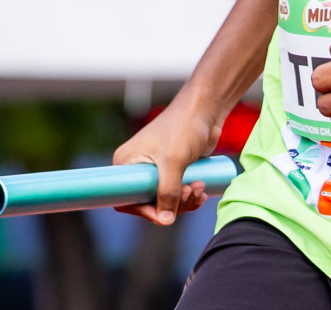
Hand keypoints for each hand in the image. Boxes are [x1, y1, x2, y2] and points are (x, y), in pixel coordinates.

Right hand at [112, 102, 221, 225]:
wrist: (205, 110)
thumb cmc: (184, 127)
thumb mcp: (174, 161)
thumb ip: (168, 191)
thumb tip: (165, 221)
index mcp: (126, 163)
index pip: (125, 200)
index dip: (144, 211)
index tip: (166, 214)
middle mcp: (136, 168)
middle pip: (148, 203)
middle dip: (172, 204)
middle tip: (190, 192)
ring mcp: (155, 169)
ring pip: (165, 200)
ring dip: (184, 200)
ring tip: (200, 186)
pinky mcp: (172, 170)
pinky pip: (176, 193)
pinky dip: (189, 196)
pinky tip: (202, 191)